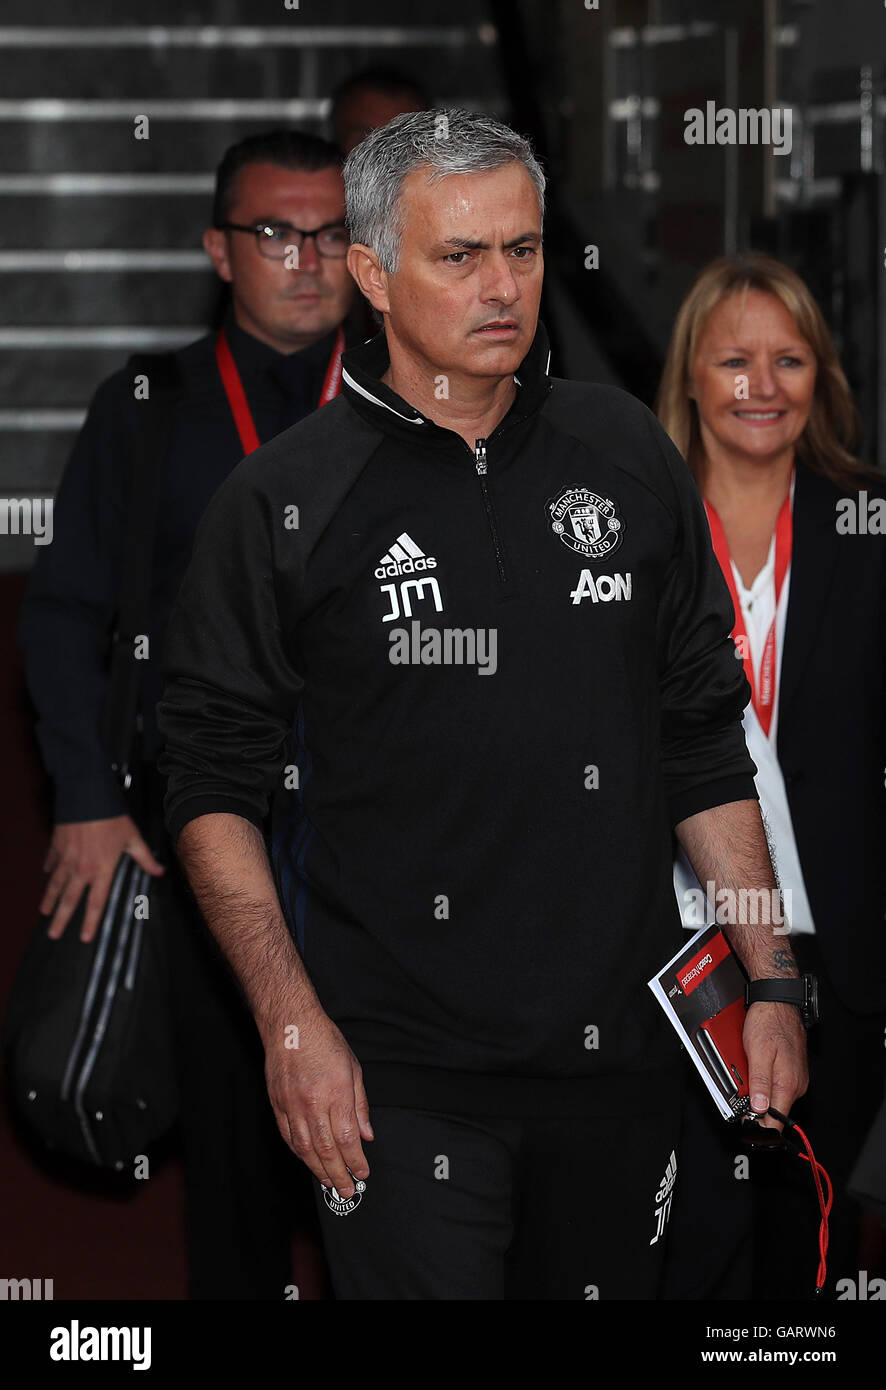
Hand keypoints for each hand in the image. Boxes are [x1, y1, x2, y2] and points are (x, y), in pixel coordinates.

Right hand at [41, 816, 165, 941]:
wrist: (88, 798)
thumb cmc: (113, 818)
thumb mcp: (133, 839)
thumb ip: (145, 858)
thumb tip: (159, 872)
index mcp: (101, 870)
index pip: (95, 903)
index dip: (90, 922)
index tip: (84, 937)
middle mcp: (81, 869)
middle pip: (69, 900)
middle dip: (61, 919)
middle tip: (54, 934)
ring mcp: (66, 858)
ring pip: (55, 885)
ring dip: (49, 900)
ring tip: (44, 912)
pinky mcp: (56, 847)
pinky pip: (51, 863)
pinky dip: (49, 870)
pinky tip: (46, 876)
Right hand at [262, 1004, 372, 1198]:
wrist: (290, 1026)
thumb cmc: (324, 1041)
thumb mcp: (353, 1068)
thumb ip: (360, 1105)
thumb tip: (367, 1135)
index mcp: (336, 1092)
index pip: (347, 1138)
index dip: (355, 1160)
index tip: (363, 1172)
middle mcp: (313, 1103)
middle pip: (326, 1149)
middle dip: (339, 1174)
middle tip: (347, 1190)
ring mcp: (292, 1105)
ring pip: (305, 1148)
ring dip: (318, 1169)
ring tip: (329, 1182)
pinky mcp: (277, 1105)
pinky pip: (288, 1137)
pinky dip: (299, 1153)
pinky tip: (308, 1162)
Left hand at [742, 1000, 808, 1130]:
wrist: (778, 1002)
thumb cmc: (769, 1022)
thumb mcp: (757, 1052)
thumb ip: (759, 1083)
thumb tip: (759, 1108)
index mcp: (788, 1083)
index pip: (776, 1119)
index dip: (759, 1124)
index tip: (746, 1123)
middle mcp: (796, 1084)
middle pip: (774, 1109)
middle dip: (756, 1106)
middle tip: (741, 1093)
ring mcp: (795, 1077)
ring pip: (774, 1096)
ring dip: (759, 1092)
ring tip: (748, 1075)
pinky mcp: (791, 1069)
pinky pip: (776, 1083)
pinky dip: (764, 1080)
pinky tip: (756, 1068)